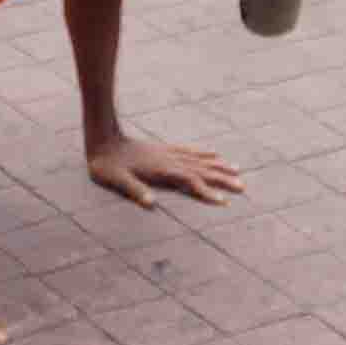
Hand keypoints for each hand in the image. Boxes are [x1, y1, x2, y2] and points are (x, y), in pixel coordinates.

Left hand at [87, 133, 247, 211]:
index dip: (207, 192)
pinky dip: (205, 153)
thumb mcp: (117, 181)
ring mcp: (169, 153)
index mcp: (161, 170)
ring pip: (200, 160)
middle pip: (202, 170)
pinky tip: (214, 154)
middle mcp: (169, 160)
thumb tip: (151, 204)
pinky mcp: (165, 149)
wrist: (102, 140)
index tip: (225, 201)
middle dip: (222, 179)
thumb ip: (134, 190)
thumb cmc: (107, 166)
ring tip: (237, 169)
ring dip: (218, 165)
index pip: (190, 181)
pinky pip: (191, 151)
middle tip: (243, 186)